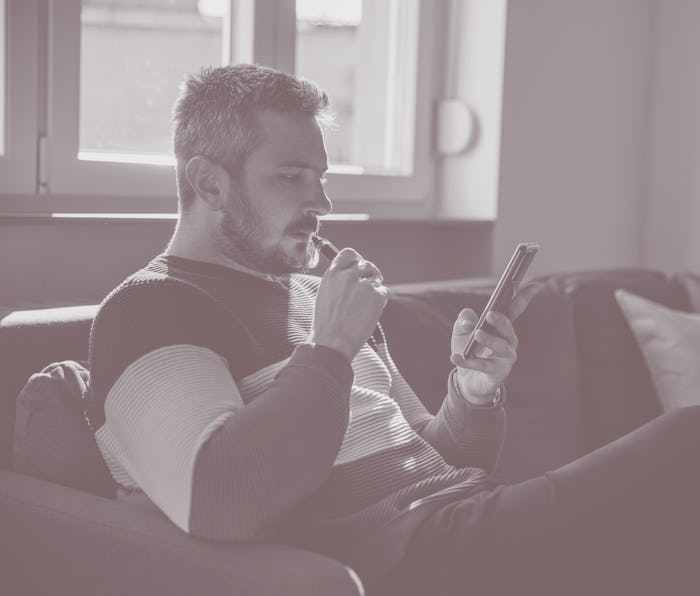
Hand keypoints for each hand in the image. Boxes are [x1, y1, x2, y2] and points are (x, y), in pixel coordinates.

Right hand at [311, 248, 388, 360]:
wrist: (333, 343)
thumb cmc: (327, 325)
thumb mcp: (325, 296)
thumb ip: (338, 282)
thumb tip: (353, 275)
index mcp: (332, 274)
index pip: (349, 254)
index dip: (356, 260)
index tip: (359, 266)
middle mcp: (348, 275)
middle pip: (365, 264)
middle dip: (369, 273)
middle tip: (368, 286)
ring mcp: (363, 284)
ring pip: (376, 278)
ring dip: (374, 288)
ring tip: (365, 306)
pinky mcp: (376, 295)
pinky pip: (383, 291)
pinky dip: (380, 300)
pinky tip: (370, 312)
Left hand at [449, 282, 539, 404]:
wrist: (466, 381)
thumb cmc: (469, 351)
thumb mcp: (461, 333)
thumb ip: (463, 321)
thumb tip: (467, 317)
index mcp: (501, 328)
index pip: (514, 311)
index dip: (524, 298)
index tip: (535, 285)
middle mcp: (508, 342)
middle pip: (509, 329)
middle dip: (501, 321)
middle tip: (490, 314)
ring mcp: (505, 359)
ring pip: (501, 347)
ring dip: (489, 340)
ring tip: (477, 334)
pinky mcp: (496, 373)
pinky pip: (483, 365)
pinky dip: (468, 361)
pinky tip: (455, 357)